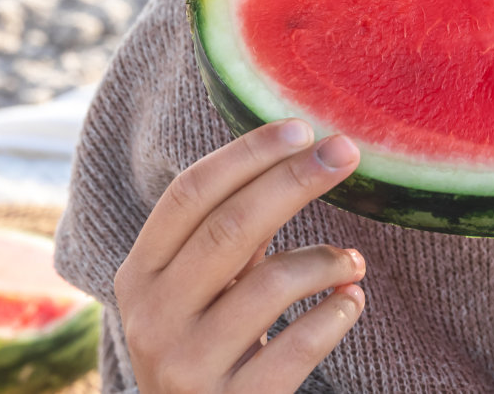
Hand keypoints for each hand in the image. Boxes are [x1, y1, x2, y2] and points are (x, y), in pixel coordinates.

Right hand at [113, 119, 366, 392]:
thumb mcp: (198, 289)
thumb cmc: (207, 344)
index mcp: (140, 273)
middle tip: (345, 152)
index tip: (300, 128)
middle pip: (230, 227)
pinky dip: (335, 314)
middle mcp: (153, 317)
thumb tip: (300, 153)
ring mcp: (188, 365)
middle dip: (295, 181)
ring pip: (271, 285)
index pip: (188, 194)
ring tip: (353, 262)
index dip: (246, 155)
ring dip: (326, 259)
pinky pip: (298, 346)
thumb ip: (229, 234)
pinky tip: (350, 300)